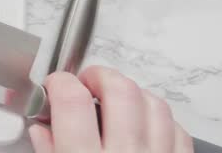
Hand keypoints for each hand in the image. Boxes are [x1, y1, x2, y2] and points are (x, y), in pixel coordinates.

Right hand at [30, 67, 192, 152]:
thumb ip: (49, 152)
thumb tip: (42, 128)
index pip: (72, 99)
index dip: (59, 81)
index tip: (55, 85)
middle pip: (121, 90)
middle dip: (100, 76)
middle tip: (87, 84)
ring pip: (155, 104)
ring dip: (133, 95)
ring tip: (116, 103)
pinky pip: (179, 131)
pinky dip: (160, 121)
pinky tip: (143, 127)